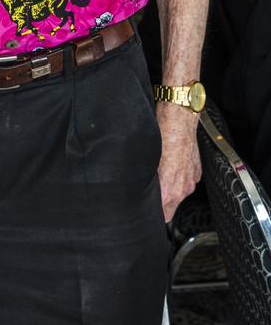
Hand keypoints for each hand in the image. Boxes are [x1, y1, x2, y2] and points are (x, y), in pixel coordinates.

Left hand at [156, 102, 200, 221]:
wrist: (179, 118)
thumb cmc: (161, 135)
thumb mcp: (146, 159)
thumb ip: (146, 180)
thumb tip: (137, 188)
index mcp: (169, 189)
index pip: (162, 216)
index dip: (151, 213)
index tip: (144, 209)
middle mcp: (183, 188)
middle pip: (170, 209)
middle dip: (160, 205)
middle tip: (148, 195)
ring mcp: (192, 179)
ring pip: (179, 194)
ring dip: (170, 189)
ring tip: (158, 175)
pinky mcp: (197, 171)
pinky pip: (186, 181)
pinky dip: (179, 177)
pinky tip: (170, 165)